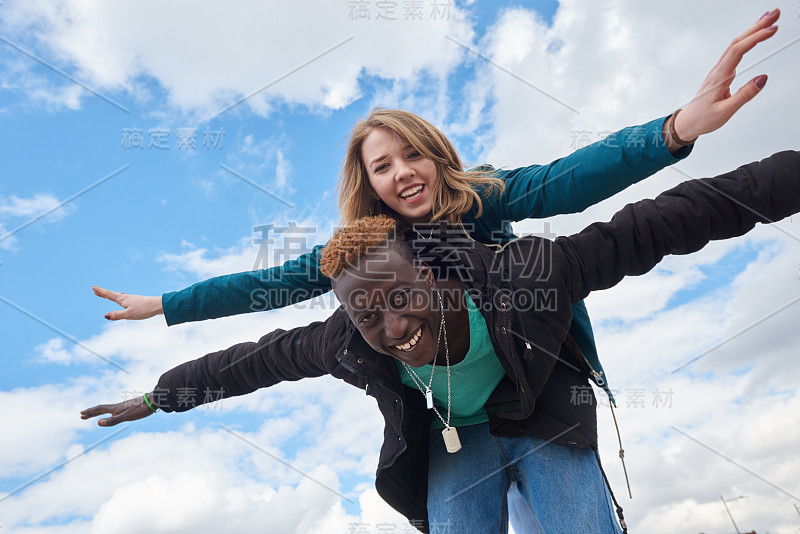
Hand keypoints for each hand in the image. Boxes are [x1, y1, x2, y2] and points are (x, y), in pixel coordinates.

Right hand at [81, 394, 155, 426]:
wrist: (155, 400)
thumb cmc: (141, 409)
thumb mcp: (126, 417)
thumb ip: (112, 420)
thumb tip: (97, 422)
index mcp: (115, 408)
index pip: (99, 409)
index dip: (90, 412)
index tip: (81, 413)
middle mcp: (118, 407)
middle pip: (102, 409)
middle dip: (91, 412)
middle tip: (82, 415)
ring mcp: (124, 407)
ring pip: (108, 409)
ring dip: (99, 412)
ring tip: (95, 415)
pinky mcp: (130, 408)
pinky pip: (115, 411)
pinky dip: (109, 413)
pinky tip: (113, 414)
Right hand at [93, 285, 162, 320]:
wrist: (159, 305)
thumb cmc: (144, 310)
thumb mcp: (129, 315)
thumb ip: (117, 315)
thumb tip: (105, 316)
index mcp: (122, 300)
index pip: (109, 295)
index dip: (101, 292)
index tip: (93, 287)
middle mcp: (126, 298)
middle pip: (112, 295)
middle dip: (103, 293)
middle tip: (95, 290)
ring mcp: (132, 299)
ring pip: (118, 296)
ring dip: (110, 295)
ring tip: (106, 295)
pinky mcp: (137, 301)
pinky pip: (124, 299)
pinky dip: (118, 298)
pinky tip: (122, 300)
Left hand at [675, 9, 779, 141]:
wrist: (687, 123)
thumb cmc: (702, 118)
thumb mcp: (725, 111)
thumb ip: (744, 95)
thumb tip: (762, 79)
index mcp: (719, 77)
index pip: (738, 51)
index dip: (755, 38)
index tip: (771, 30)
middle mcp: (718, 70)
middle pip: (738, 42)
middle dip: (756, 27)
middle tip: (774, 15)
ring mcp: (719, 70)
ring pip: (736, 44)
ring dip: (752, 31)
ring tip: (768, 19)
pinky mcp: (721, 73)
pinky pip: (734, 51)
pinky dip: (746, 40)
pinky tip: (753, 36)